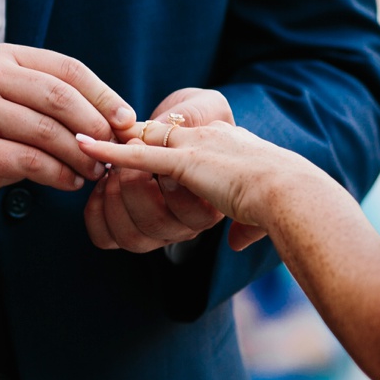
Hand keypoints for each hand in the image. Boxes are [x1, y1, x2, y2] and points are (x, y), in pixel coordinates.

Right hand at [0, 44, 135, 230]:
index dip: (103, 95)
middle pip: (60, 97)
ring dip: (81, 154)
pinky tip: (70, 182)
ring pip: (47, 131)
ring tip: (95, 170)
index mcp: (3, 59)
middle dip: (95, 126)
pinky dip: (59, 174)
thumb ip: (57, 104)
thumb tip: (119, 119)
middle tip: (114, 150)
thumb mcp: (17, 106)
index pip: (67, 69)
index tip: (126, 120)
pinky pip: (30, 161)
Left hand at [77, 120, 301, 251]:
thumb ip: (245, 226)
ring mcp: (194, 146)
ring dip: (120, 168)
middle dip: (126, 155)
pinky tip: (86, 147)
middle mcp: (205, 138)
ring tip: (104, 181)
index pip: (176, 140)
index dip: (151, 149)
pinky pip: (139, 156)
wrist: (292, 193)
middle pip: (151, 135)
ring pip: (141, 149)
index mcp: (222, 144)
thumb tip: (238, 243)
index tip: (134, 165)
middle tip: (110, 176)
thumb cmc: (283, 203)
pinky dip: (111, 152)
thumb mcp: (260, 214)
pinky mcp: (185, 160)